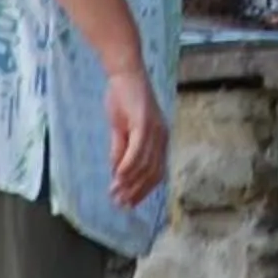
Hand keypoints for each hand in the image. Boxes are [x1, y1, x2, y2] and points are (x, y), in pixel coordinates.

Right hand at [104, 65, 168, 206]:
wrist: (124, 72)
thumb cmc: (123, 98)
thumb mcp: (121, 130)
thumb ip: (121, 151)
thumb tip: (117, 174)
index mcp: (160, 140)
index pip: (156, 173)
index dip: (143, 191)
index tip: (129, 204)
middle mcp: (162, 137)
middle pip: (153, 173)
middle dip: (136, 191)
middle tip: (120, 204)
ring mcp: (156, 130)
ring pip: (145, 165)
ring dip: (130, 182)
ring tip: (115, 193)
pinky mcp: (146, 122)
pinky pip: (138, 150)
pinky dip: (128, 165)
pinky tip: (118, 176)